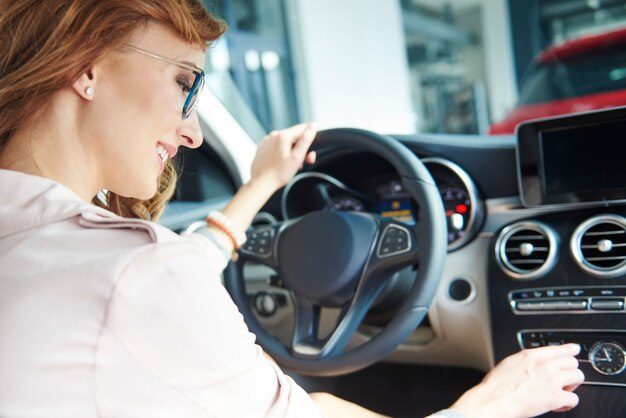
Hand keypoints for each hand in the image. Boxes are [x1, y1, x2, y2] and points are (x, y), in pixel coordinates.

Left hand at [250, 122, 316, 193]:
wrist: (261, 183)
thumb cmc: (278, 173)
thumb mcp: (297, 157)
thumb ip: (306, 139)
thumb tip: (313, 125)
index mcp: (283, 136)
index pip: (303, 128)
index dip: (310, 138)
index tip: (310, 150)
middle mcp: (273, 135)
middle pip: (294, 136)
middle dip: (300, 147)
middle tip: (303, 162)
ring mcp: (267, 141)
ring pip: (285, 142)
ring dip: (291, 151)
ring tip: (291, 165)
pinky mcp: (262, 147)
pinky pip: (276, 146)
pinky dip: (281, 152)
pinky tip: (282, 163)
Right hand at [449, 344, 583, 417]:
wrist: (494, 399)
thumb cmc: (497, 385)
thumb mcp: (509, 363)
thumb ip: (526, 360)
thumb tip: (532, 363)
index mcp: (531, 356)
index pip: (558, 348)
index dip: (569, 350)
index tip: (574, 349)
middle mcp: (544, 365)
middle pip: (572, 362)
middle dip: (569, 371)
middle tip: (561, 380)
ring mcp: (552, 380)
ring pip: (578, 376)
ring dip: (571, 385)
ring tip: (560, 391)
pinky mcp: (555, 397)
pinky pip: (574, 398)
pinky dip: (568, 403)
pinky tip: (558, 405)